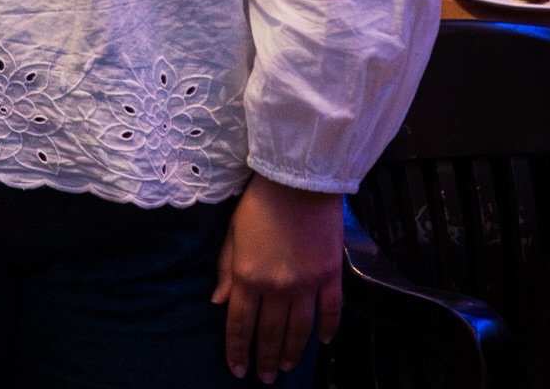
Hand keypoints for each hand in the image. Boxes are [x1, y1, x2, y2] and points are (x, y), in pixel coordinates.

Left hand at [211, 174, 342, 382]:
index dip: (237, 348)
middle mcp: (278, 288)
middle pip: (270, 332)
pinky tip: (322, 343)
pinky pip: (331, 312)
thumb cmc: (258, 203)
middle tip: (263, 377)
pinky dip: (328, 330)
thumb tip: (219, 303)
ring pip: (299, 331)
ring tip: (285, 368)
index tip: (237, 369)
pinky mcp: (331, 277)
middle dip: (264, 358)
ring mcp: (308, 285)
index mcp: (248, 276)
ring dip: (291, 353)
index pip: (240, 323)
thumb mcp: (232, 234)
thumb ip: (226, 270)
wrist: (298, 181)